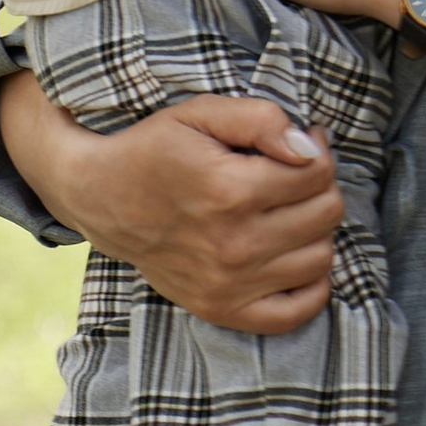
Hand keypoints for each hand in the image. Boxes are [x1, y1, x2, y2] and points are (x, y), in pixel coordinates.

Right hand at [0, 71, 342, 332]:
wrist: (100, 197)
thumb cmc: (154, 150)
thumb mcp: (200, 113)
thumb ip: (260, 119)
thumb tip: (309, 146)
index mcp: (230, 191)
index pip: (318, 173)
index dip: (317, 150)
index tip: (302, 143)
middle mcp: (233, 244)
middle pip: (326, 215)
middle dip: (319, 187)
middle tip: (295, 175)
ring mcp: (227, 284)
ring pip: (321, 258)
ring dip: (315, 231)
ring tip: (288, 211)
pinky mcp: (221, 309)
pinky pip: (296, 312)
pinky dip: (309, 285)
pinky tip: (293, 256)